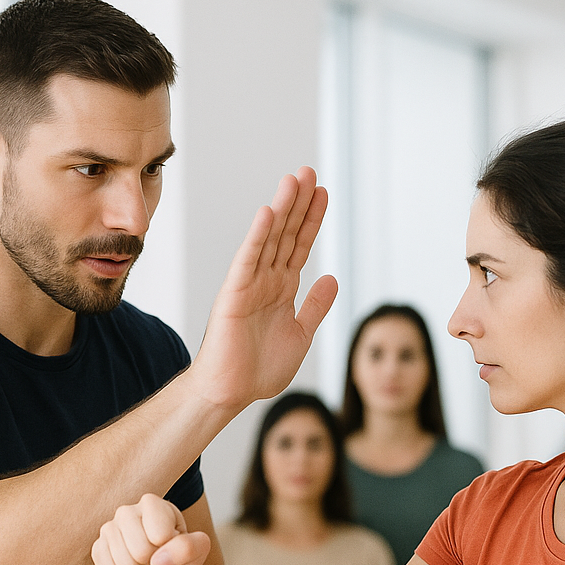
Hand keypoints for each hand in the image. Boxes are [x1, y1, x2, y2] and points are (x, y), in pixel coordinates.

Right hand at [92, 495, 209, 564]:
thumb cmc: (180, 558)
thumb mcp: (199, 550)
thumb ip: (189, 548)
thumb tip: (157, 561)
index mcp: (152, 504)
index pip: (159, 535)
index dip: (170, 550)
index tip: (171, 547)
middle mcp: (126, 511)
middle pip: (140, 551)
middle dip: (154, 564)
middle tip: (157, 560)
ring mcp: (108, 529)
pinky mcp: (98, 548)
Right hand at [192, 169, 335, 412]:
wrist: (233, 392)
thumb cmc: (260, 369)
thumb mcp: (301, 335)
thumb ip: (315, 306)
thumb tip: (332, 278)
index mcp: (282, 288)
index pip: (300, 245)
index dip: (312, 219)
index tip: (323, 192)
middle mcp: (266, 280)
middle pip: (286, 234)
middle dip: (298, 203)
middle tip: (309, 171)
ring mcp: (249, 285)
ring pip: (268, 240)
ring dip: (281, 210)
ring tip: (293, 180)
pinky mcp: (234, 295)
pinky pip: (248, 261)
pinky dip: (257, 237)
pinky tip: (268, 214)